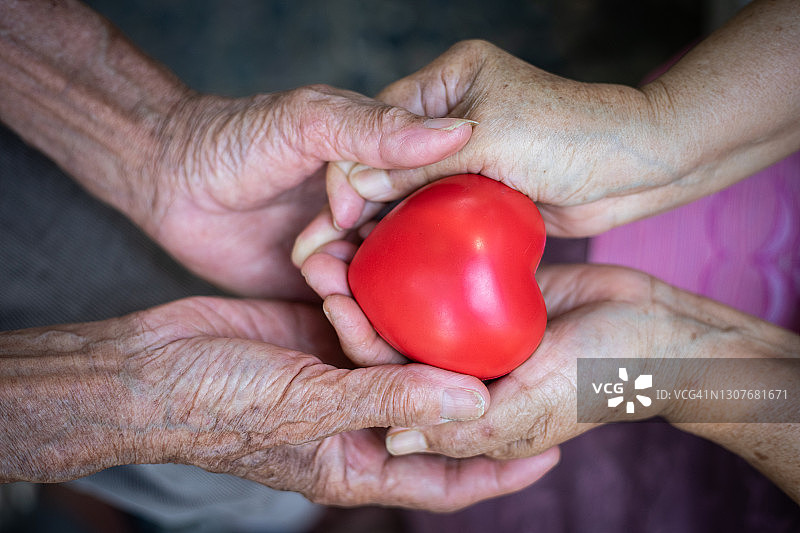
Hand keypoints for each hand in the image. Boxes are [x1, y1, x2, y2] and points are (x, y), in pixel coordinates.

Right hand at [0, 296, 560, 509]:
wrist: (146, 366)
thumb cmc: (216, 405)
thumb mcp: (308, 407)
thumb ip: (391, 403)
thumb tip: (475, 407)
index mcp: (356, 460)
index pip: (445, 477)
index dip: (500, 470)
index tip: (554, 450)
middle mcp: (356, 420)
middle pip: (434, 412)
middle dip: (477, 388)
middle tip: (535, 361)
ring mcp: (339, 375)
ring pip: (403, 355)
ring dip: (428, 328)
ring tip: (484, 300)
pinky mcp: (319, 335)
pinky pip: (368, 318)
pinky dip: (386, 298)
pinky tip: (415, 270)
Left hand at [140, 86, 474, 298]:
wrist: (169, 183)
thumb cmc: (235, 139)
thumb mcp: (308, 121)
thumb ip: (375, 131)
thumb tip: (457, 134)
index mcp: (385, 167)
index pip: (435, 197)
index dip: (427, 213)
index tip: (401, 221)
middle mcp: (377, 213)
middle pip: (418, 249)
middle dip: (397, 259)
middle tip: (354, 250)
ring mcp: (353, 254)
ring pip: (390, 286)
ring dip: (365, 286)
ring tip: (322, 271)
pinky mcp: (326, 291)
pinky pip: (355, 314)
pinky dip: (349, 314)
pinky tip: (327, 300)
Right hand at [295, 12, 799, 260]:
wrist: (633, 167)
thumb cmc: (570, 136)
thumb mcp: (490, 138)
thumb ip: (421, 162)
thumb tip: (356, 187)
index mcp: (448, 81)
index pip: (380, 123)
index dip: (354, 165)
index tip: (339, 210)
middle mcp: (450, 115)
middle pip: (388, 158)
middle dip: (363, 197)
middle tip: (335, 241)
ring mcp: (464, 154)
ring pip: (408, 188)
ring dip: (385, 220)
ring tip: (356, 257)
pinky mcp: (479, 189)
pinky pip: (434, 210)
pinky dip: (415, 232)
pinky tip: (393, 259)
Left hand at [298, 251, 799, 500]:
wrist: (658, 330)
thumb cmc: (605, 375)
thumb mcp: (536, 407)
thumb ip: (468, 428)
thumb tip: (391, 442)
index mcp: (453, 406)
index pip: (387, 376)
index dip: (353, 337)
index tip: (331, 291)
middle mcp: (453, 368)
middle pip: (387, 331)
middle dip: (351, 293)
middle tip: (320, 247)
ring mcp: (469, 329)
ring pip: (409, 297)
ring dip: (377, 264)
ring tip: (347, 220)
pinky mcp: (486, 293)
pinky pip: (443, 270)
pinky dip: (419, 245)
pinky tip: (396, 209)